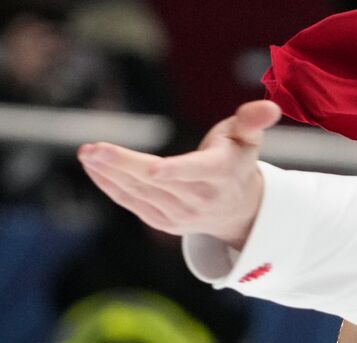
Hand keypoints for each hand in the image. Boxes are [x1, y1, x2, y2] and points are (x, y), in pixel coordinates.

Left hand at [78, 100, 283, 249]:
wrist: (238, 211)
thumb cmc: (236, 162)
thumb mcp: (248, 137)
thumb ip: (253, 120)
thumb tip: (270, 107)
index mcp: (220, 174)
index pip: (196, 173)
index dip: (175, 171)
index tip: (152, 169)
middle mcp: (200, 199)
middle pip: (156, 182)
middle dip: (122, 165)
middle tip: (92, 149)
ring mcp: (180, 215)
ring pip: (140, 194)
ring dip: (109, 174)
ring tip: (87, 154)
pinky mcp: (163, 222)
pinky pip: (132, 204)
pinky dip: (111, 187)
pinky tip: (94, 168)